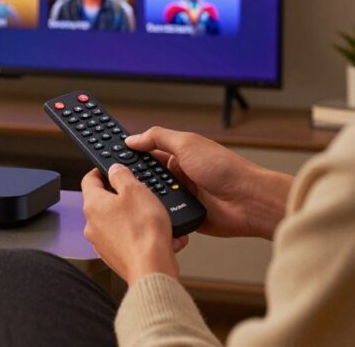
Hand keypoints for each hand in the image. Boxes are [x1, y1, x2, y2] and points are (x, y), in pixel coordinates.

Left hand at [82, 165, 189, 284]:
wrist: (152, 268)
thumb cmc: (143, 231)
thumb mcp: (135, 190)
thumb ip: (121, 175)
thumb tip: (114, 170)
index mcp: (93, 205)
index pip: (89, 179)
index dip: (101, 170)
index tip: (111, 169)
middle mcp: (92, 224)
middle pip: (104, 202)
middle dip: (122, 196)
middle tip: (140, 192)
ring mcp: (102, 242)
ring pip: (118, 221)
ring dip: (135, 216)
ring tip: (154, 216)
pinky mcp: (115, 256)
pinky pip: (127, 239)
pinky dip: (141, 235)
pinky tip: (160, 235)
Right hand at [126, 127, 292, 239]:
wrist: (248, 201)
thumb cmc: (226, 168)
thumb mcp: (187, 144)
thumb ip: (157, 138)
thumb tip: (132, 138)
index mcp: (177, 155)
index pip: (145, 152)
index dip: (128, 153)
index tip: (107, 154)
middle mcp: (177, 175)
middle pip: (144, 176)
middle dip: (132, 177)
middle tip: (114, 178)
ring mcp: (181, 196)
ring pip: (150, 197)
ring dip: (145, 196)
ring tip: (132, 196)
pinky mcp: (184, 216)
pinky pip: (162, 215)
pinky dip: (156, 213)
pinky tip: (148, 212)